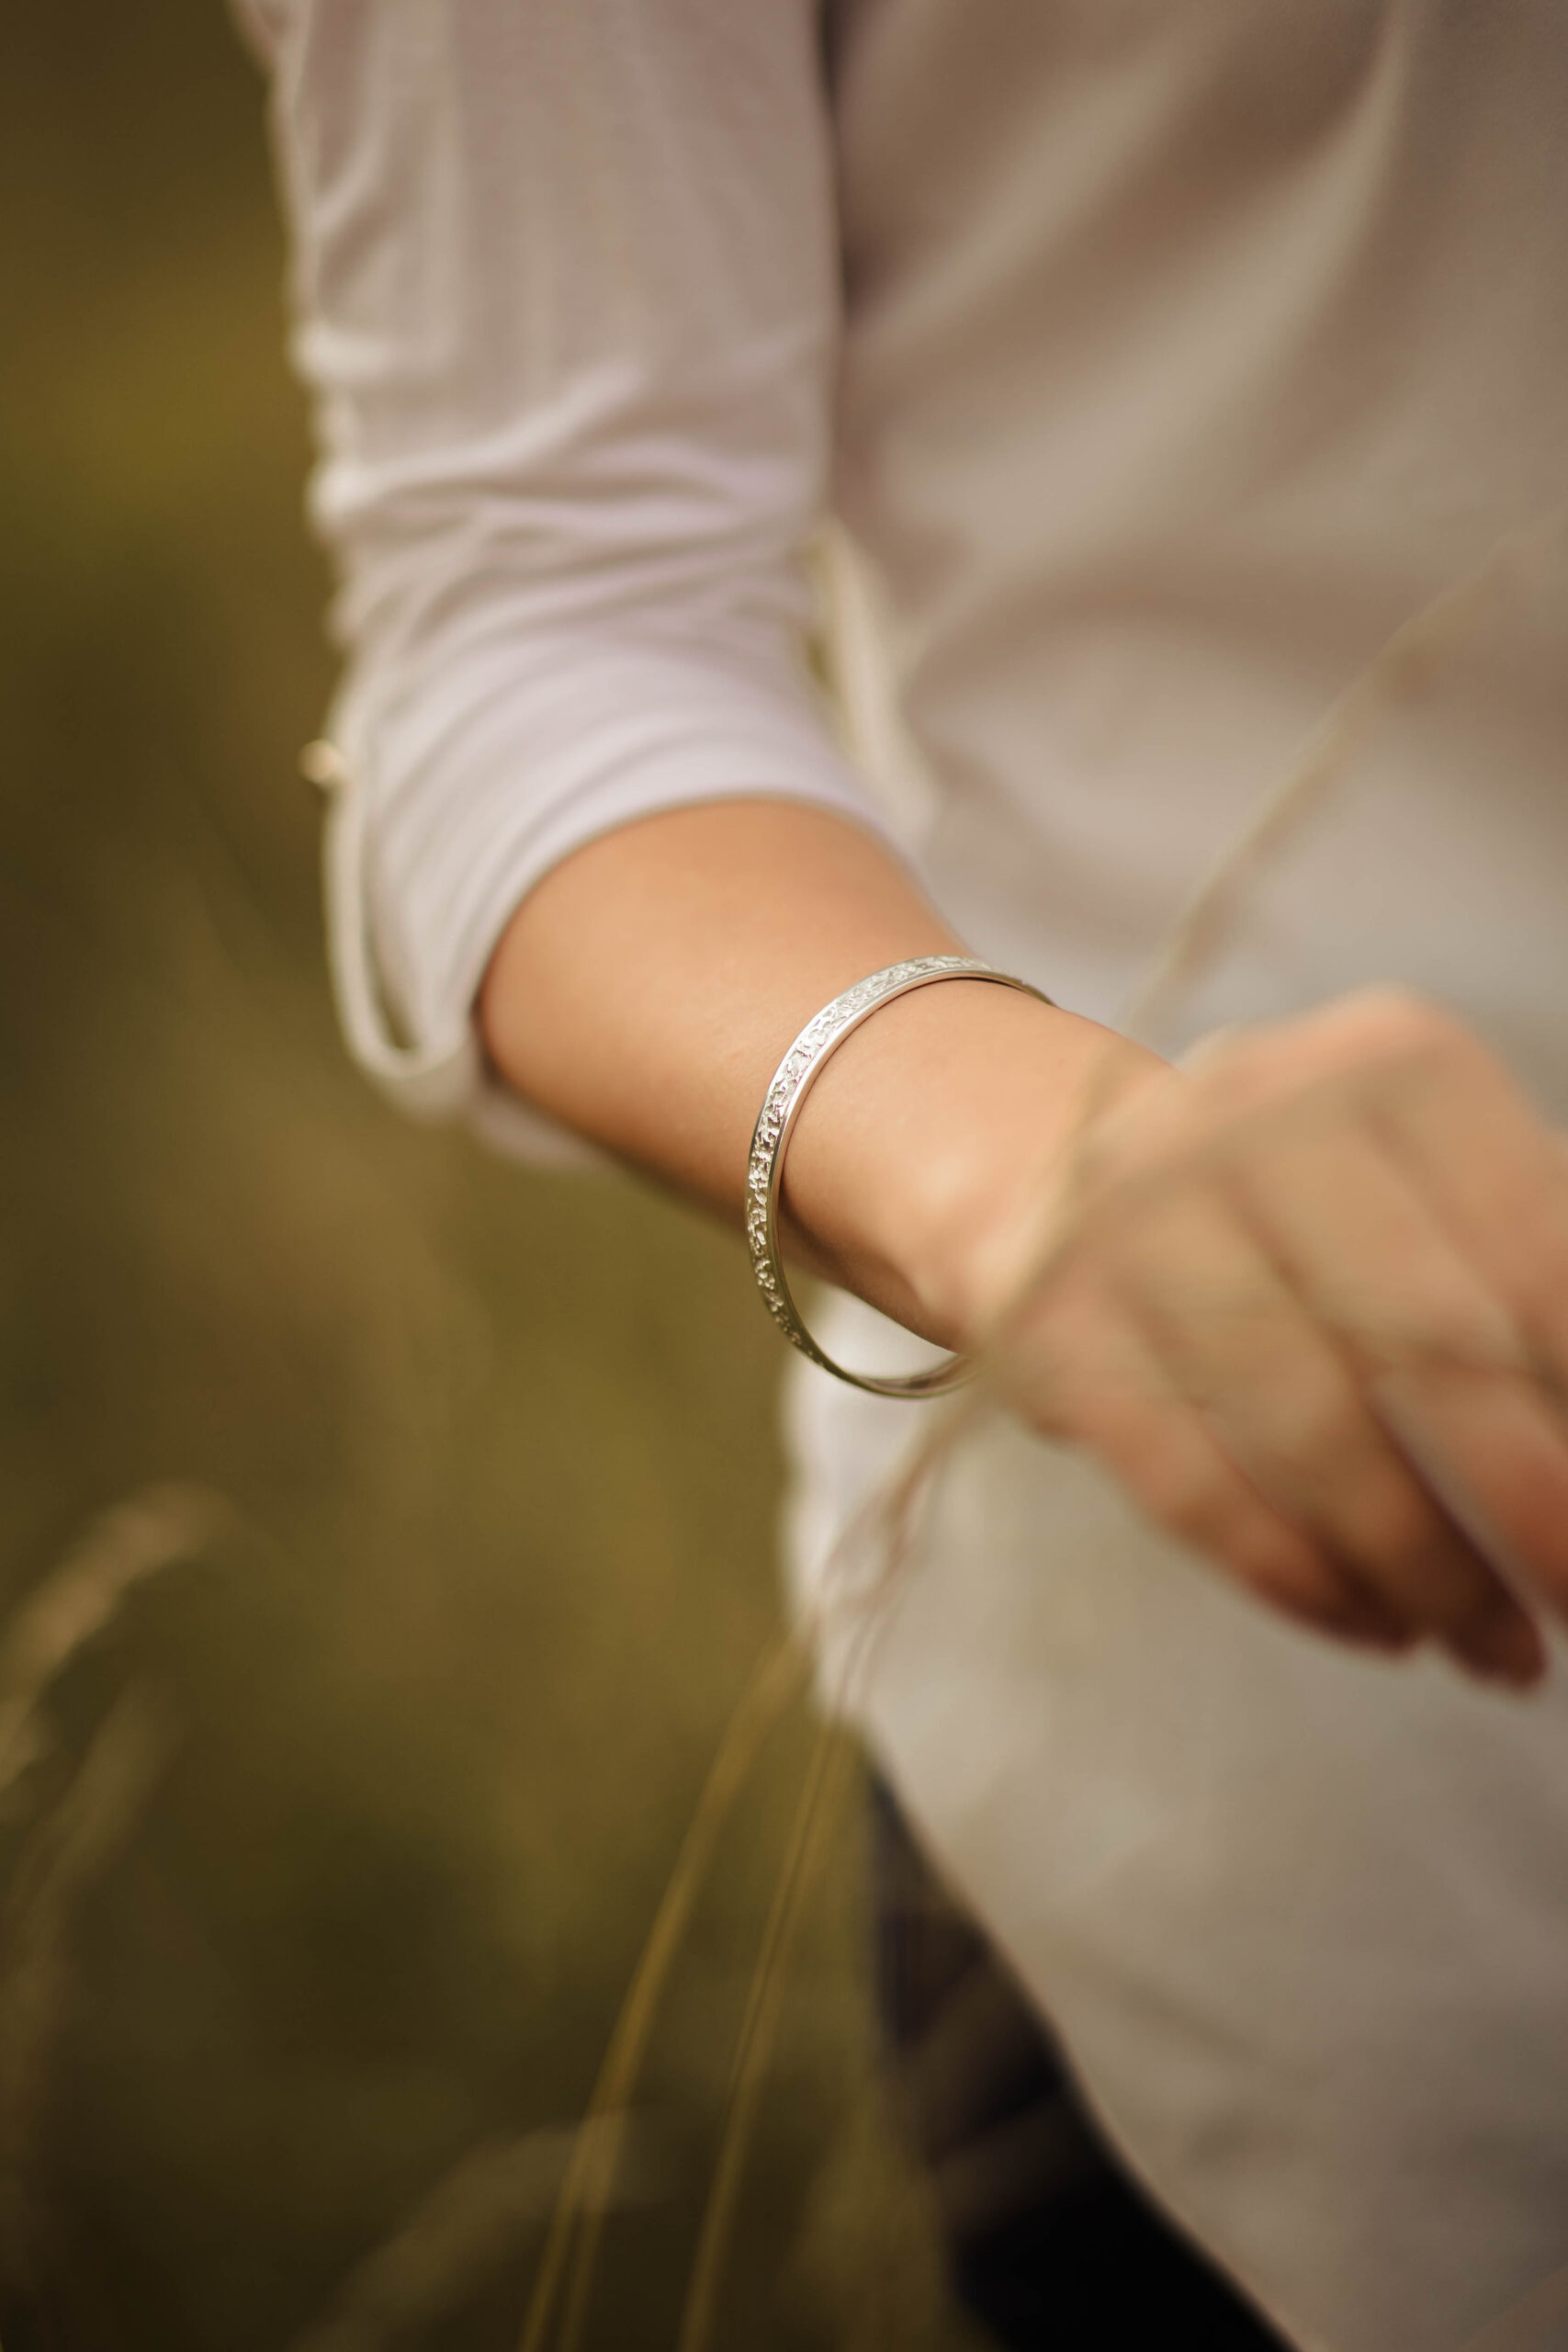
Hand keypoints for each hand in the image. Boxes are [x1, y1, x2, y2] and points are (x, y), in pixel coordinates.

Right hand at [971, 990, 1567, 1684]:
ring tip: (1494, 1645)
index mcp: (1387, 1064)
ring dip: (1423, 1570)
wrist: (1041, 1161)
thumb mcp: (1426, 1183)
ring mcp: (1134, 1216)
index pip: (1533, 1254)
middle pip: (1426, 1346)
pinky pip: (1192, 1487)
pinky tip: (1376, 1624)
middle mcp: (1251, 1114)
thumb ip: (1530, 1278)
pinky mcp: (1052, 1324)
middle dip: (1527, 1500)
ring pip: (1308, 1433)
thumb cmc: (1300, 1202)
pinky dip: (1300, 1578)